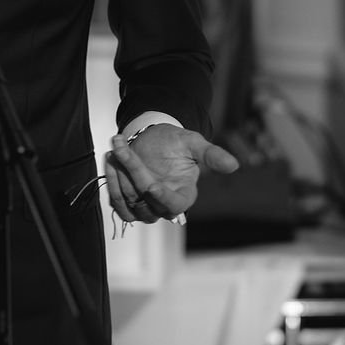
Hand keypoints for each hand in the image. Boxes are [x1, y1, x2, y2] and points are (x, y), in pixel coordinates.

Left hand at [103, 123, 238, 223]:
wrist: (153, 139)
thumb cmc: (175, 141)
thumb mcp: (193, 143)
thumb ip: (211, 155)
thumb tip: (234, 165)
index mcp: (184, 195)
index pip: (174, 206)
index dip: (162, 198)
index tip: (151, 185)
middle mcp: (164, 204)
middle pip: (146, 202)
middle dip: (133, 173)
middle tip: (122, 148)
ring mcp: (145, 206)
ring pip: (129, 203)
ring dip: (118, 178)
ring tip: (115, 151)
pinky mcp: (128, 203)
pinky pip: (117, 203)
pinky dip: (110, 183)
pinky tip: (110, 160)